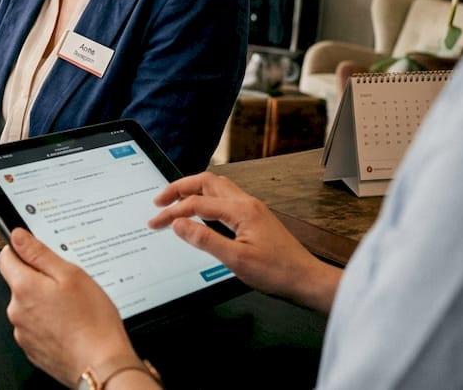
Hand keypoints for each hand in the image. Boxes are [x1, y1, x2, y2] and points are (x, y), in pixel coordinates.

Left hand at [0, 229, 136, 386]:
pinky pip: (35, 328)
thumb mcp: (70, 274)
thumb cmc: (92, 322)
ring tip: (72, 310)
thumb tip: (17, 237)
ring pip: (28, 306)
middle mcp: (16, 310)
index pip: (5, 258)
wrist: (101, 365)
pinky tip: (69, 327)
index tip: (35, 253)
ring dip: (44, 304)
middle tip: (67, 287)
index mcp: (24, 287)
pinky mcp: (32, 349)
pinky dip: (48, 325)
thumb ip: (39, 253)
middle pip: (19, 283)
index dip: (21, 251)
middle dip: (38, 280)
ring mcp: (23, 332)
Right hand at [148, 172, 342, 312]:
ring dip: (193, 191)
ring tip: (175, 201)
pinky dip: (206, 200)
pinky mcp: (255, 218)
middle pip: (206, 182)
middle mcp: (247, 203)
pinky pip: (225, 198)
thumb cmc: (278, 273)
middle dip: (179, 188)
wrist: (307, 280)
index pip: (196, 204)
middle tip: (160, 200)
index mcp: (241, 210)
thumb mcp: (236, 260)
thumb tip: (180, 224)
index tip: (155, 222)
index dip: (172, 212)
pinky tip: (201, 212)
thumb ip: (204, 239)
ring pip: (217, 187)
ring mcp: (252, 209)